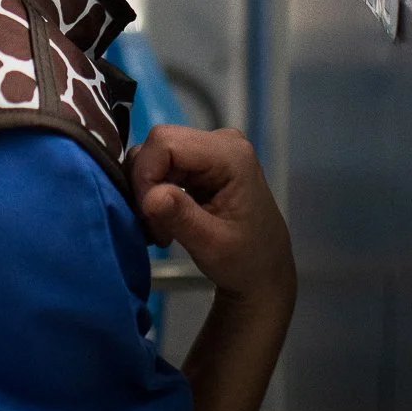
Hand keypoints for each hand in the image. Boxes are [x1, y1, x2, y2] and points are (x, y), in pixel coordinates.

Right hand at [128, 125, 294, 309]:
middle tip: (154, 227)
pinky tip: (166, 219)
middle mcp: (221, 141)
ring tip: (161, 228)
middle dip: (146, 185)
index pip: (166, 142)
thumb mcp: (212, 245)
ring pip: (156, 155)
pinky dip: (155, 192)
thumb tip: (149, 196)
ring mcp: (211, 148)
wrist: (265, 269)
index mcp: (230, 154)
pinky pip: (164, 165)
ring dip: (148, 192)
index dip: (146, 174)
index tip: (147, 214)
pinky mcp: (201, 161)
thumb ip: (180, 217)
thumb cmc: (246, 260)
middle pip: (159, 144)